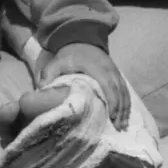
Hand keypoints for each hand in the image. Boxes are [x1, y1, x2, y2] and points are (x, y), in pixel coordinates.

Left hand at [0, 42, 130, 138]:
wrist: (81, 40)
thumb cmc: (69, 54)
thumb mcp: (57, 62)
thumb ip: (49, 73)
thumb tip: (42, 89)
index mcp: (96, 67)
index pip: (107, 85)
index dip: (111, 101)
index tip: (111, 117)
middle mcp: (109, 69)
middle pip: (119, 91)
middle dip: (120, 110)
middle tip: (118, 127)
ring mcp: (115, 71)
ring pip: (124, 91)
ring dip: (125, 108)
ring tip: (122, 125)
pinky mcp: (117, 74)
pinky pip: (125, 89)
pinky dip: (126, 102)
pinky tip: (125, 114)